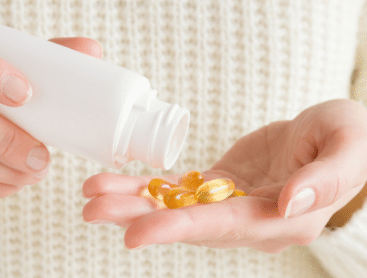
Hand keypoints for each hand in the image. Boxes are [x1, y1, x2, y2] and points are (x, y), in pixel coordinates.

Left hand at [82, 99, 366, 252]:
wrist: (335, 136)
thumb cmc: (350, 139)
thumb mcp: (348, 148)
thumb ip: (326, 179)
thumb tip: (290, 202)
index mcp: (280, 219)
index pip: (221, 228)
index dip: (177, 229)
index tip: (133, 233)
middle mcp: (249, 220)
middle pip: (186, 224)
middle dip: (137, 217)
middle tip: (91, 209)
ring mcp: (230, 204)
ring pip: (175, 208)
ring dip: (132, 201)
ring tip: (91, 194)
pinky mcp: (219, 187)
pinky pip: (178, 190)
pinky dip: (146, 186)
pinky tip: (115, 182)